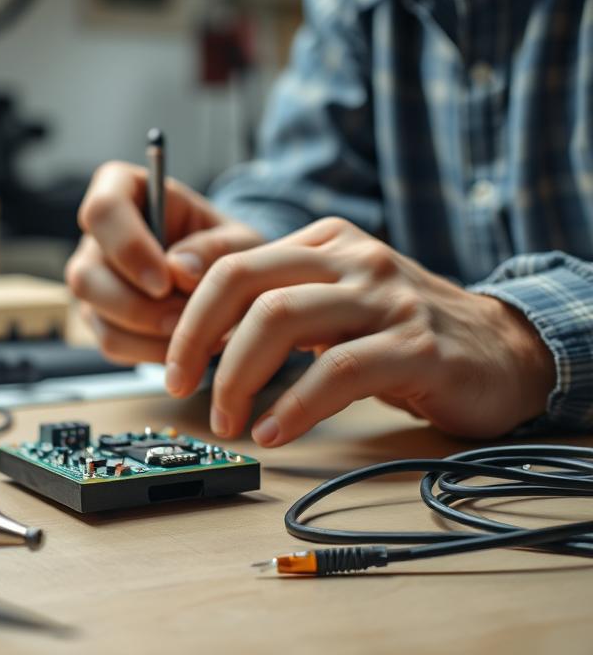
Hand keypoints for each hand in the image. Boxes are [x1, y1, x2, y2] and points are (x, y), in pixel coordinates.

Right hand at [65, 161, 263, 363]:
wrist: (230, 282)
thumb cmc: (229, 249)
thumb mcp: (239, 241)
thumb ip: (215, 249)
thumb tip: (179, 270)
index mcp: (125, 191)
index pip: (103, 210)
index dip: (128, 248)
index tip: (166, 281)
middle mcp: (98, 237)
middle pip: (85, 275)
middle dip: (138, 306)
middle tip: (185, 319)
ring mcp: (94, 280)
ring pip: (96, 314)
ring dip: (148, 333)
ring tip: (195, 333)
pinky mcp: (101, 318)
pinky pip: (112, 344)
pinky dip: (151, 352)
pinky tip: (185, 344)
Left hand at [164, 217, 555, 445]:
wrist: (502, 349)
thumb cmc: (399, 330)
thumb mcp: (333, 299)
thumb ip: (272, 293)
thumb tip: (185, 297)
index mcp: (325, 241)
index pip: (234, 262)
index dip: (190, 315)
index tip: (171, 363)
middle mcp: (353, 259)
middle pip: (247, 283)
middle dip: (197, 339)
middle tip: (179, 388)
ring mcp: (387, 299)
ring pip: (282, 318)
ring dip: (238, 376)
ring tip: (227, 421)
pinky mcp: (418, 347)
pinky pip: (338, 371)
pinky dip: (295, 406)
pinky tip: (274, 432)